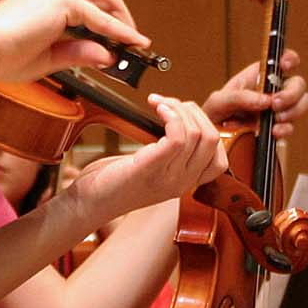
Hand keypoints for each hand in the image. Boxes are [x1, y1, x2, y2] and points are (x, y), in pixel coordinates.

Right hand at [0, 0, 146, 83]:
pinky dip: (118, 30)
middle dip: (120, 13)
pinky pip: (101, 17)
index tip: (119, 36)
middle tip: (130, 38)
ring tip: (134, 41)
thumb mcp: (46, 56)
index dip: (105, 16)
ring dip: (123, 18)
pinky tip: (129, 43)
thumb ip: (77, 52)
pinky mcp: (63, 1)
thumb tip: (106, 55)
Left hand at [64, 96, 226, 227]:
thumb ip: (168, 154)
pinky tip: (157, 108)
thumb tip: (177, 121)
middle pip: (212, 139)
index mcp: (184, 183)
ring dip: (179, 108)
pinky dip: (170, 115)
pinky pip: (177, 137)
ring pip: (197, 134)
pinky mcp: (149, 168)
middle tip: (168, 104)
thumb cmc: (111, 182)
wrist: (88, 203)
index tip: (184, 116)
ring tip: (159, 103)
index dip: (206, 129)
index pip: (220, 159)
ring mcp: (168, 177)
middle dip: (193, 111)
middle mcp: (181, 183)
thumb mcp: (149, 168)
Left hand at [203, 49, 307, 138]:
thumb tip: (265, 100)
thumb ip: (238, 97)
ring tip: (274, 121)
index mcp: (259, 76)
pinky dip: (285, 130)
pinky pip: (292, 127)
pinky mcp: (278, 128)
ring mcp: (278, 110)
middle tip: (274, 104)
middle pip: (298, 83)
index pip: (282, 59)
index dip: (289, 59)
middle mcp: (272, 90)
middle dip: (291, 93)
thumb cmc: (213, 115)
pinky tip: (273, 133)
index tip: (284, 66)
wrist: (212, 141)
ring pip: (301, 104)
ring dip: (291, 112)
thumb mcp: (218, 102)